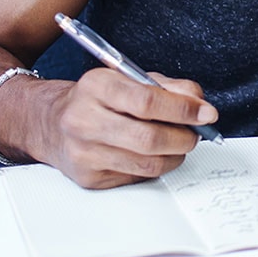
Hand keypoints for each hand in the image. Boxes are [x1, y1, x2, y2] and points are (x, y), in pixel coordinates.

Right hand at [39, 69, 219, 188]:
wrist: (51, 124)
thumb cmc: (98, 99)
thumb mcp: (131, 79)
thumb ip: (170, 87)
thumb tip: (201, 105)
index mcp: (96, 86)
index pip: (147, 101)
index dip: (183, 109)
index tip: (206, 114)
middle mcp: (83, 120)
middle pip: (149, 138)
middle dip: (184, 138)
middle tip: (196, 134)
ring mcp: (83, 152)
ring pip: (147, 163)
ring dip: (175, 155)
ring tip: (179, 144)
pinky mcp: (88, 177)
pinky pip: (136, 177)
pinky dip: (155, 167)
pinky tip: (153, 155)